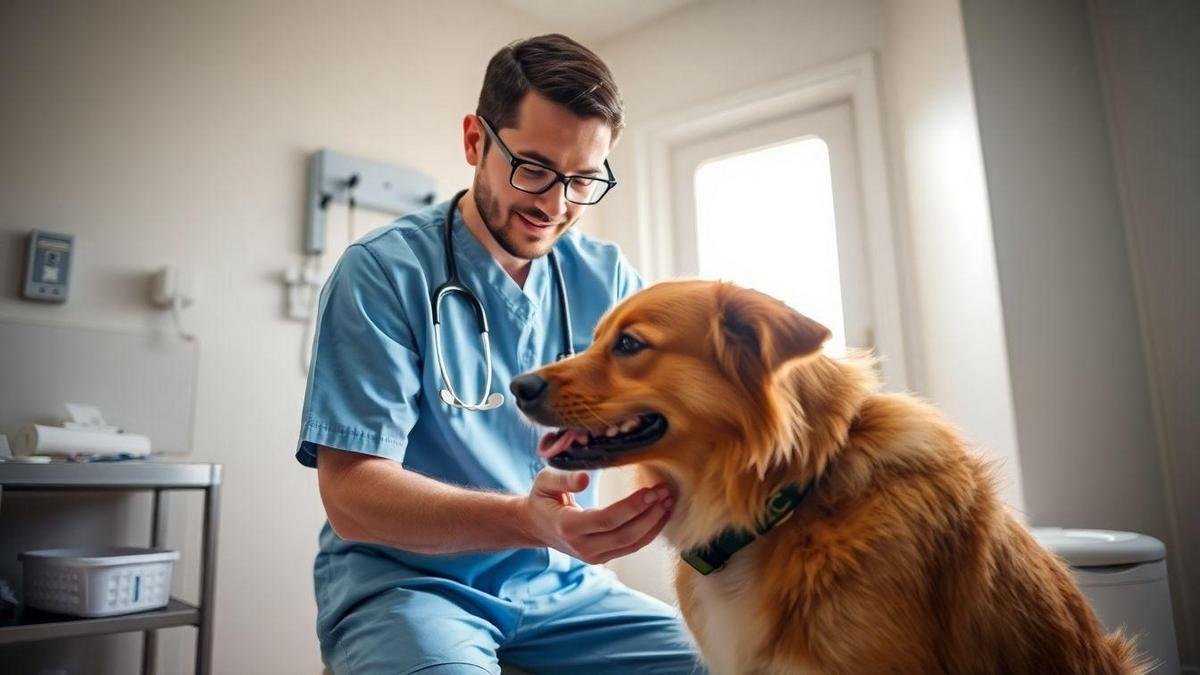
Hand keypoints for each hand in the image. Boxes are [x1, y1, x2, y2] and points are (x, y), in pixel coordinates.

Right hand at [522, 468, 673, 564]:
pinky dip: (649, 532)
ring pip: (632, 544)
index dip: (632, 507)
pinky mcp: (603, 558)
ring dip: (654, 524)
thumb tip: (587, 478)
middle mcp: (582, 546)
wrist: (536, 526)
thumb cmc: (543, 498)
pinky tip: (660, 514)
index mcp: (568, 527)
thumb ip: (565, 479)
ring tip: (669, 501)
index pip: (607, 520)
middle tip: (666, 492)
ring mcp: (594, 556)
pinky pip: (631, 547)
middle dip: (650, 514)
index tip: (651, 490)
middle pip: (625, 535)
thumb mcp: (545, 481)